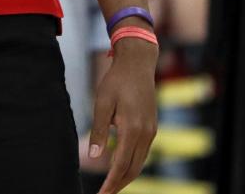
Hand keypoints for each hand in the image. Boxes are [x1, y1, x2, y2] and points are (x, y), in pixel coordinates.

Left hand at [88, 45, 157, 192]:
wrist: (137, 64)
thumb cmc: (116, 81)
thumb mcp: (102, 102)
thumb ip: (98, 130)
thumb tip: (93, 156)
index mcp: (131, 129)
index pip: (121, 165)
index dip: (111, 183)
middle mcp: (145, 134)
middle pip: (133, 169)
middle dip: (119, 184)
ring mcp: (151, 131)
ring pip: (140, 163)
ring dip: (126, 176)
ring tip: (112, 185)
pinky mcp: (152, 127)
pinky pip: (143, 153)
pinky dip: (132, 164)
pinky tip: (122, 165)